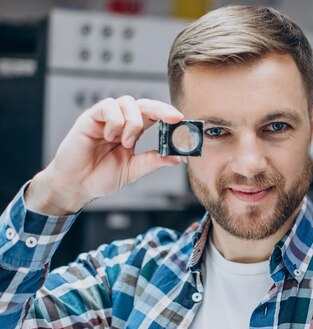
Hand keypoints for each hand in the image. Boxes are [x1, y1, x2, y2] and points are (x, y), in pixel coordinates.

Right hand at [26, 97, 183, 214]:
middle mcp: (121, 122)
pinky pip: (107, 106)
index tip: (182, 120)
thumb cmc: (100, 177)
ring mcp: (105, 119)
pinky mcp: (90, 118)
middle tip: (173, 118)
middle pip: (144, 104)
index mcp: (133, 132)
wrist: (76, 186)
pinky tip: (110, 136)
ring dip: (132, 122)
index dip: (167, 114)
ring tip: (125, 142)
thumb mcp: (133, 170)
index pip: (153, 116)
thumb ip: (153, 162)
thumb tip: (177, 158)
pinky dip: (115, 120)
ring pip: (127, 103)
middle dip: (161, 109)